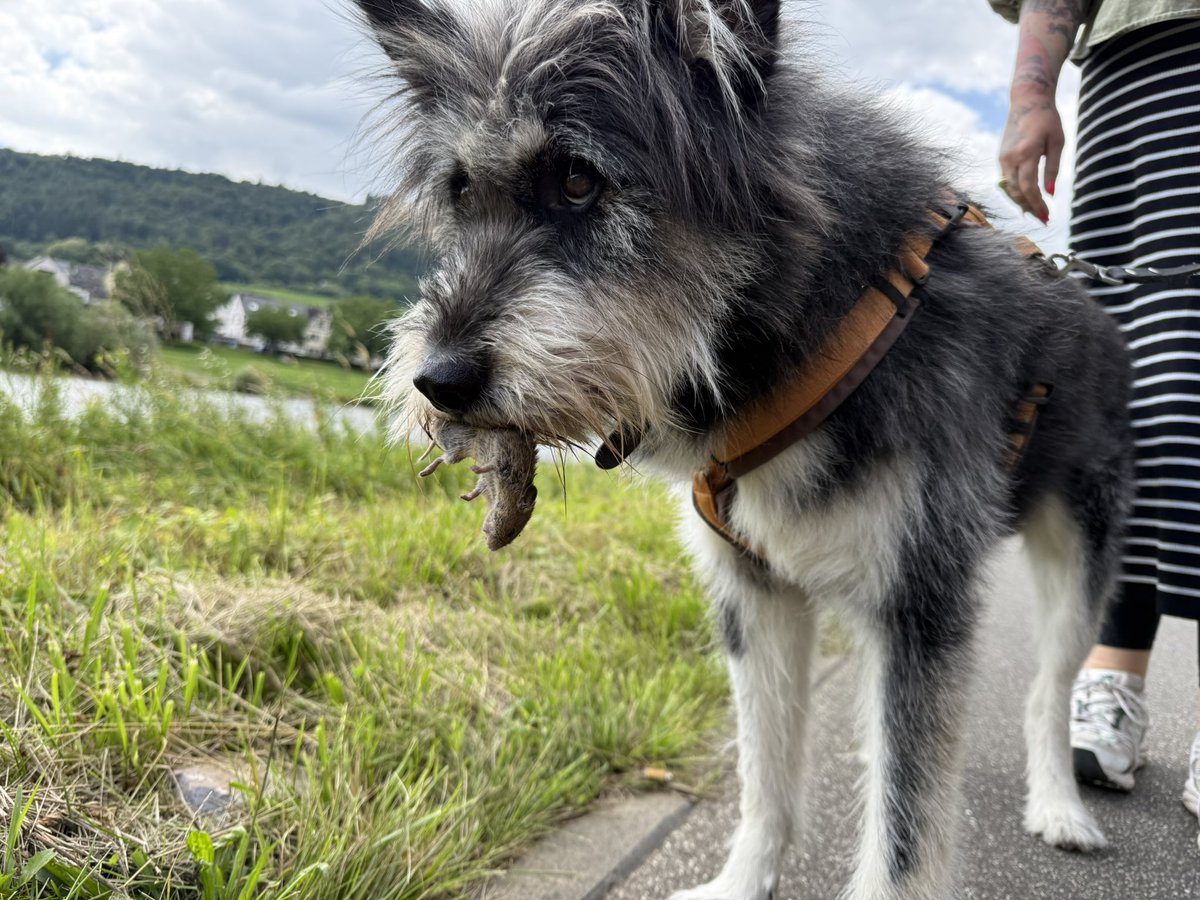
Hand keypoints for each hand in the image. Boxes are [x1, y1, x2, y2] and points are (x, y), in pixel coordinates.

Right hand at [998, 92, 1062, 223]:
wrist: (1027, 101)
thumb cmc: (1047, 119)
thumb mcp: (1058, 142)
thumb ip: (1054, 168)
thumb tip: (1050, 193)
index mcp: (1026, 153)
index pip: (1029, 188)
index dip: (1037, 205)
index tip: (1047, 216)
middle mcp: (1010, 159)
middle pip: (1016, 193)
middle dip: (1029, 208)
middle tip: (1042, 220)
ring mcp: (1002, 159)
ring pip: (1009, 189)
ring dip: (1021, 203)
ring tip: (1035, 213)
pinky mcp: (1001, 158)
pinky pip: (1006, 181)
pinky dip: (1015, 192)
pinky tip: (1025, 199)